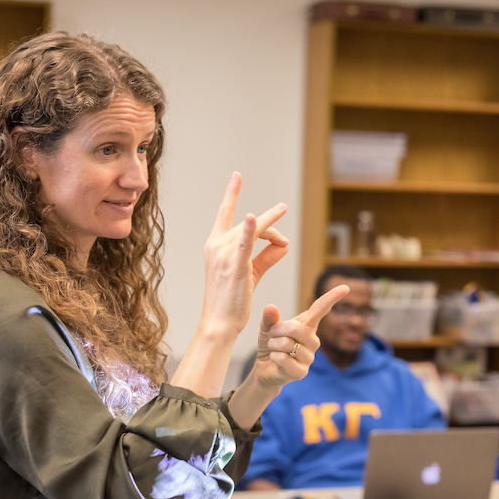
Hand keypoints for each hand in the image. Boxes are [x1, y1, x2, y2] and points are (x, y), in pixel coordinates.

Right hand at [199, 172, 289, 338]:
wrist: (220, 322)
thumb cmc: (232, 301)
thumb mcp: (250, 274)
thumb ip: (267, 257)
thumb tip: (283, 245)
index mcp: (215, 245)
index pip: (224, 214)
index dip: (231, 193)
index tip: (237, 176)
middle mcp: (216, 245)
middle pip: (250, 225)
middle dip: (271, 229)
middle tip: (283, 236)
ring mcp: (224, 254)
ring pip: (255, 231)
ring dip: (273, 233)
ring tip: (283, 236)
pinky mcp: (235, 265)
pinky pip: (245, 243)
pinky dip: (251, 229)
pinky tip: (254, 218)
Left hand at [250, 284, 349, 389]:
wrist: (265, 368)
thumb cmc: (271, 344)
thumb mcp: (267, 327)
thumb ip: (270, 318)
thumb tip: (271, 306)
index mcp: (308, 325)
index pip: (320, 309)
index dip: (332, 298)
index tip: (345, 288)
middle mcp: (313, 340)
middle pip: (296, 328)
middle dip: (277, 330)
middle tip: (271, 335)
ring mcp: (309, 357)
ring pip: (287, 344)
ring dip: (273, 345)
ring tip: (274, 349)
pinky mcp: (301, 372)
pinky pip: (283, 359)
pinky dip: (273, 357)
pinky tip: (276, 360)